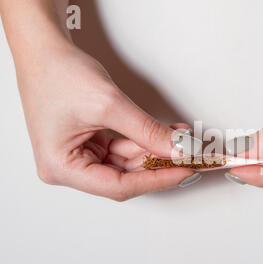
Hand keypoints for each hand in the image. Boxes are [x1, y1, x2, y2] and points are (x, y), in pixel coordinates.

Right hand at [17, 44, 196, 200]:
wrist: (45, 50)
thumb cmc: (59, 73)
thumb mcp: (110, 105)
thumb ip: (148, 131)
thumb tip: (177, 149)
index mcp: (61, 167)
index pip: (118, 186)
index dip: (156, 180)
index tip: (184, 171)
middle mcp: (68, 167)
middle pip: (125, 176)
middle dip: (159, 164)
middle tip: (189, 159)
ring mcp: (80, 156)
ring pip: (128, 163)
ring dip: (156, 151)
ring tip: (182, 141)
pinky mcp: (90, 145)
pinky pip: (124, 149)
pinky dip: (146, 141)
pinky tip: (167, 134)